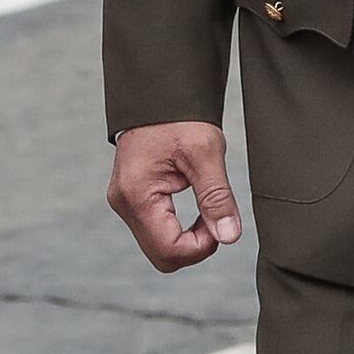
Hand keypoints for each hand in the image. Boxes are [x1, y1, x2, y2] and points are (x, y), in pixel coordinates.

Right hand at [109, 120, 238, 272]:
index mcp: (137, 194)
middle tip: (215, 218)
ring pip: (158, 247)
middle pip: (161, 256)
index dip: (202, 247)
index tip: (220, 221)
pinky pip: (154, 231)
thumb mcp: (206, 153)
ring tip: (205, 209)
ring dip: (186, 238)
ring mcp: (124, 203)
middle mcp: (123, 203)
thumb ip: (217, 198)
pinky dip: (177, 229)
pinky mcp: (131, 200)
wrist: (157, 97)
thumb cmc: (179, 119)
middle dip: (194, 247)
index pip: (169, 249)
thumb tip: (229, 236)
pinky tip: (192, 208)